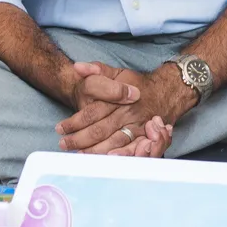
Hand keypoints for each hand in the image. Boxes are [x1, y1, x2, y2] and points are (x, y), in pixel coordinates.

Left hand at [57, 62, 197, 154]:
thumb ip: (96, 69)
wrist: (166, 91)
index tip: (60, 128)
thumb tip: (78, 67)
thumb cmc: (135, 83)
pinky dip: (120, 156)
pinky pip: (133, 150)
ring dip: (96, 151)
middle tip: (64, 144)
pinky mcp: (147, 137)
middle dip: (80, 140)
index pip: (92, 113)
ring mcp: (139, 127)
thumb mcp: (116, 72)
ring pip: (114, 142)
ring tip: (79, 155)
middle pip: (101, 130)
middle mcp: (129, 114)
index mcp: (118, 99)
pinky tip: (106, 160)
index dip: (74, 122)